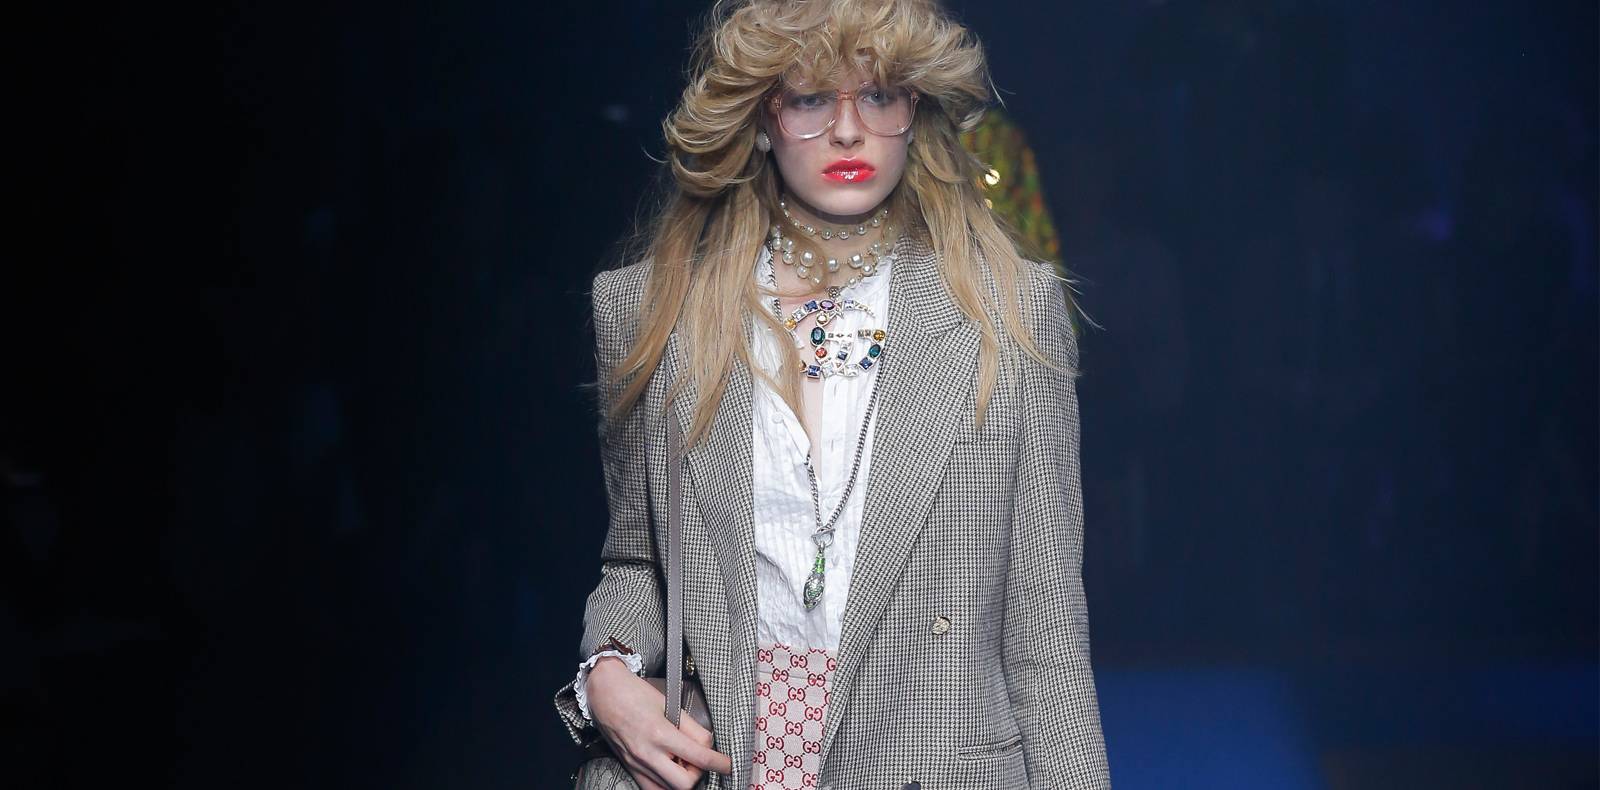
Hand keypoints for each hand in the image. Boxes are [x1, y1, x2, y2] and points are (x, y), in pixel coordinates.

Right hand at [587, 658, 733, 788]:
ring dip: (682, 779)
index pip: (699, 757)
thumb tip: (708, 744)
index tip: (727, 764)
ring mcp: (637, 764)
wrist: (604, 693)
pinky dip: (666, 785)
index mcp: (660, 733)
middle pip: (684, 784)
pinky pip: (651, 789)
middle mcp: (647, 753)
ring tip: (683, 762)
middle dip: (699, 774)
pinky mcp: (630, 768)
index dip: (720, 763)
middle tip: (700, 760)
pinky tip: (670, 770)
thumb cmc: (635, 694)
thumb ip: (691, 727)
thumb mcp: (669, 704)